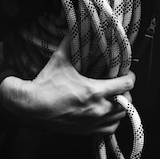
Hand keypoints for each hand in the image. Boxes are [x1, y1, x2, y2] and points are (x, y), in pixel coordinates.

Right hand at [0, 34, 135, 135]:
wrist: (30, 108)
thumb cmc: (45, 85)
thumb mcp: (59, 60)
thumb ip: (70, 42)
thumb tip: (75, 27)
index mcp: (94, 91)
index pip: (126, 85)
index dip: (129, 76)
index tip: (126, 72)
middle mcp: (97, 109)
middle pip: (127, 102)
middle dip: (125, 92)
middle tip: (118, 84)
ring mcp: (93, 123)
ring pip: (120, 117)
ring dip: (120, 107)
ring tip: (113, 98)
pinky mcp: (87, 131)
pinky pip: (109, 129)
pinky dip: (111, 121)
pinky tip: (105, 112)